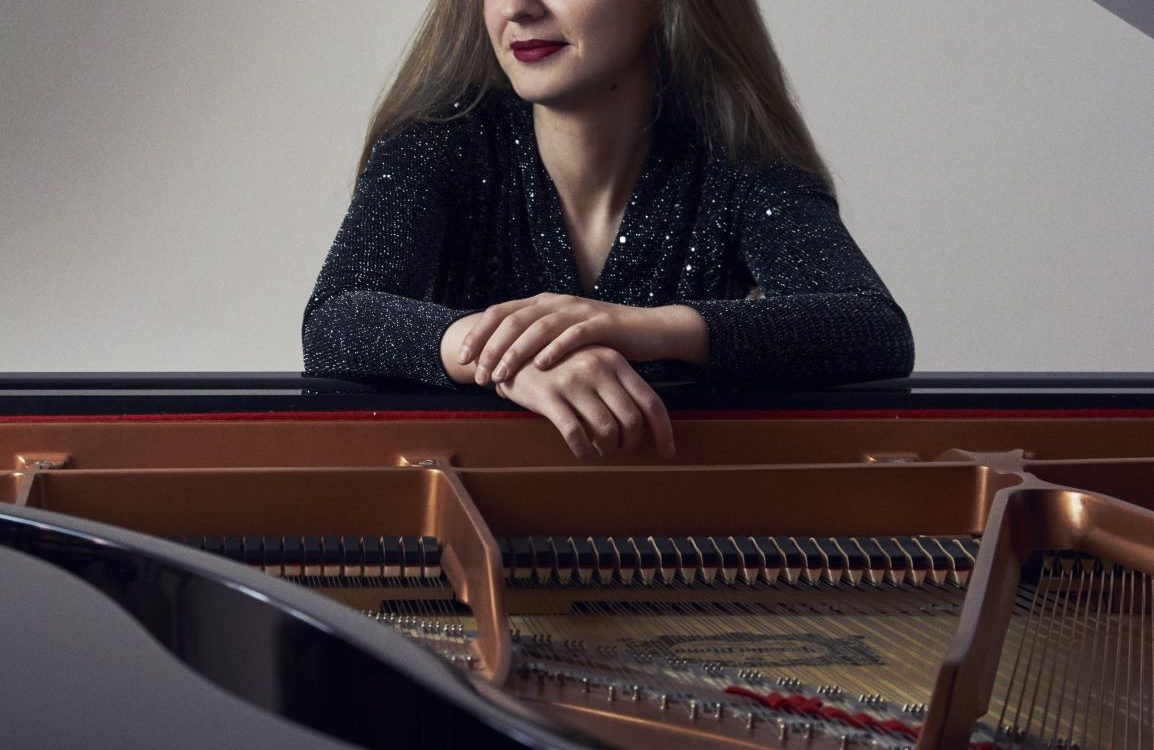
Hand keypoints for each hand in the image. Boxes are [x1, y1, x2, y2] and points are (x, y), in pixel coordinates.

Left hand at [457, 293, 661, 385]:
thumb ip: (533, 350)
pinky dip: (556, 349)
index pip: (500, 313)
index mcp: (542, 304)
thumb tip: (500, 375)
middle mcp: (556, 302)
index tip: (462, 360)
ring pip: (538, 327)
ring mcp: (578, 310)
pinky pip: (574, 334)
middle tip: (479, 375)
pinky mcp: (601, 323)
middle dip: (491, 348)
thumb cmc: (601, 343)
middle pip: (513, 320)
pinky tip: (542, 366)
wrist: (648, 332)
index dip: (478, 334)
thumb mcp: (561, 343)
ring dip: (516, 352)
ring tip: (502, 374)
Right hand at [493, 345, 674, 459]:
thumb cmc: (559, 364)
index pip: (650, 401)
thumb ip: (617, 384)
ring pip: (606, 430)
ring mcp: (573, 382)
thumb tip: (644, 421)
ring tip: (601, 449)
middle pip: (632, 420)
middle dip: (631, 443)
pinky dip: (584, 451)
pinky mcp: (549, 396)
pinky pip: (576, 435)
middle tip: (621, 449)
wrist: (512, 351)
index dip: (663, 431)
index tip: (667, 451)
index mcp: (614, 360)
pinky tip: (583, 452)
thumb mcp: (593, 362)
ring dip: (608, 449)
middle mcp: (598, 369)